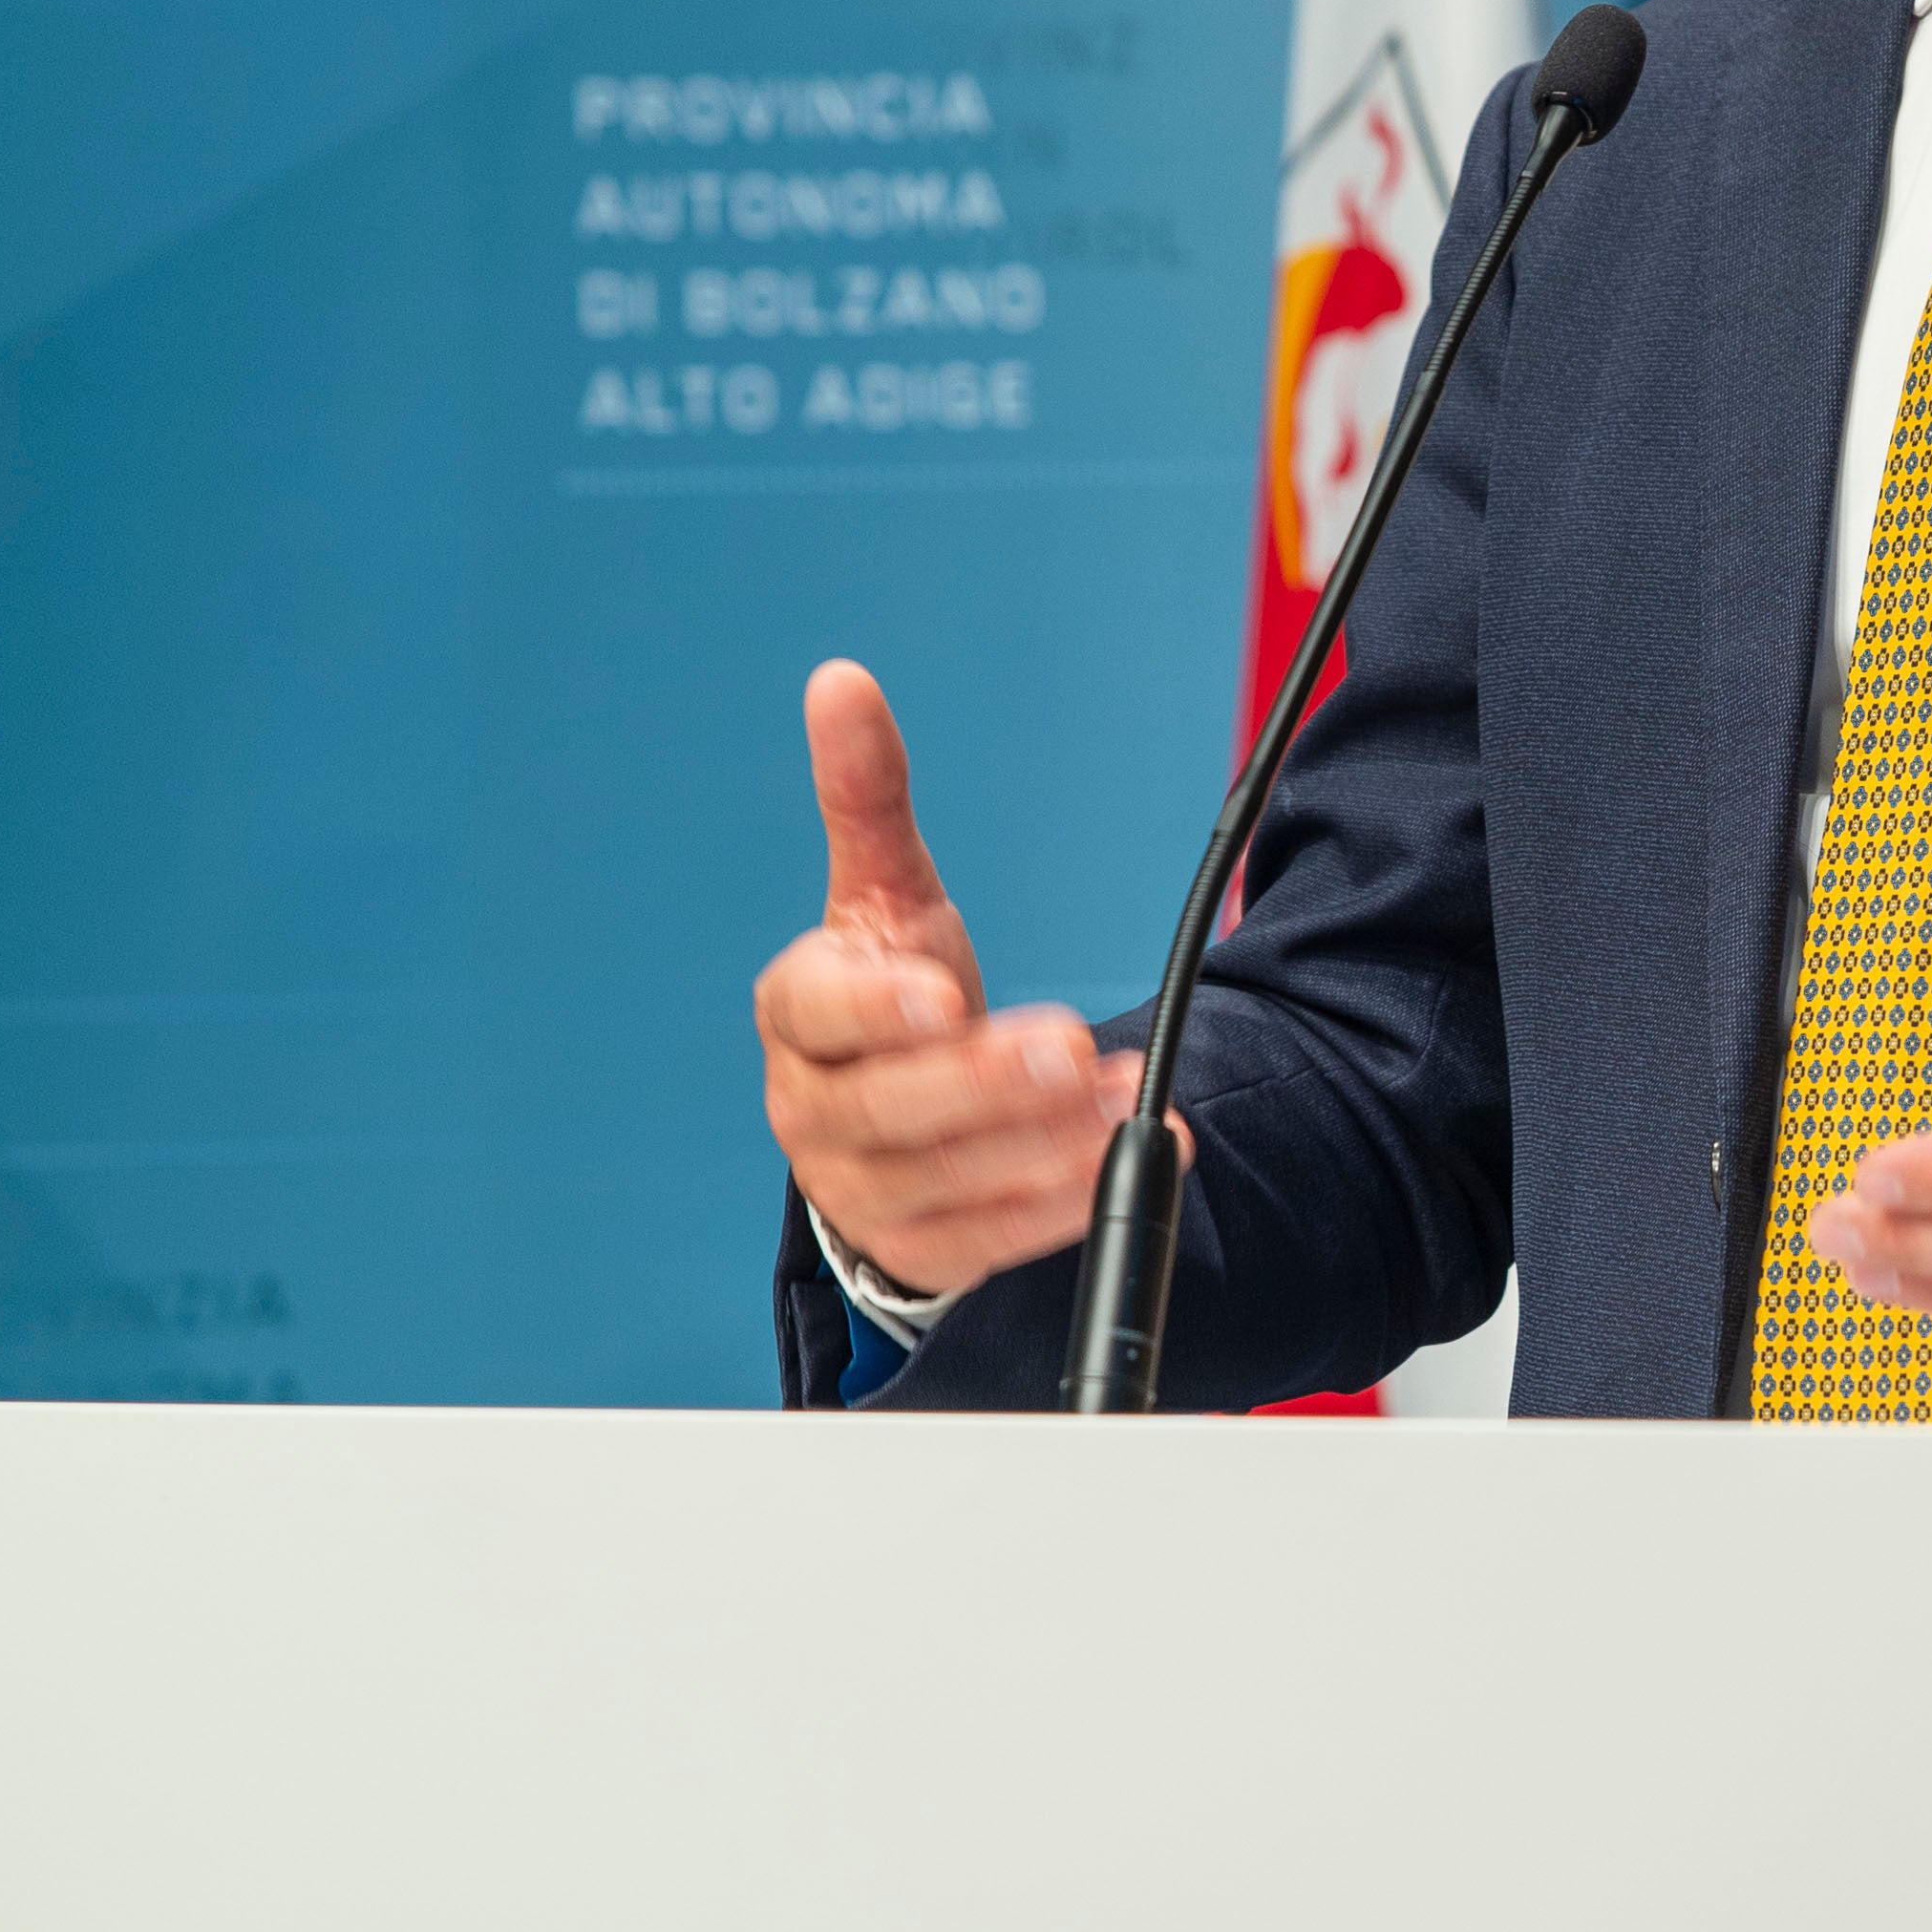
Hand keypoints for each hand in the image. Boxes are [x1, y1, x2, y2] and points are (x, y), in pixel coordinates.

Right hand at [754, 659, 1143, 1295]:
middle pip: (889, 1106)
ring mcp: (866, 1192)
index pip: (816, 1012)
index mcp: (798, 1018)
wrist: (895, 1124)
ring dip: (1044, 1141)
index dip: (873, 1006)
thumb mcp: (885, 897)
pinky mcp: (926, 1249)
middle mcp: (815, 1112)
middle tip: (1068, 1044)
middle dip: (982, 1079)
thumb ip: (868, 799)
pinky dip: (1064, 1202)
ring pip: (949, 1181)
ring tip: (1126, 1094)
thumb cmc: (889, 995)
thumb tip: (842, 682)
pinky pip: (995, 1239)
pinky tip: (1132, 1151)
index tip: (940, 992)